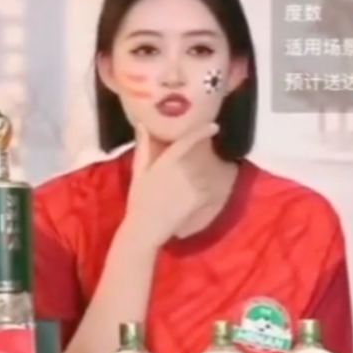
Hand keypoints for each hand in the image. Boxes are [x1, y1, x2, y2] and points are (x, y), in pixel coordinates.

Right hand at [122, 122, 218, 248]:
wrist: (147, 226)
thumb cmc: (139, 200)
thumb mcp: (138, 172)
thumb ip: (143, 148)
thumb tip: (142, 125)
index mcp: (165, 162)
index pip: (186, 142)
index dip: (201, 132)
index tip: (214, 126)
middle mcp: (181, 171)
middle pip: (199, 158)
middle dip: (203, 157)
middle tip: (200, 160)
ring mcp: (191, 185)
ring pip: (204, 174)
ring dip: (204, 175)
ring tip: (197, 180)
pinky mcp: (198, 198)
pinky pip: (207, 190)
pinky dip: (206, 191)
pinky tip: (196, 197)